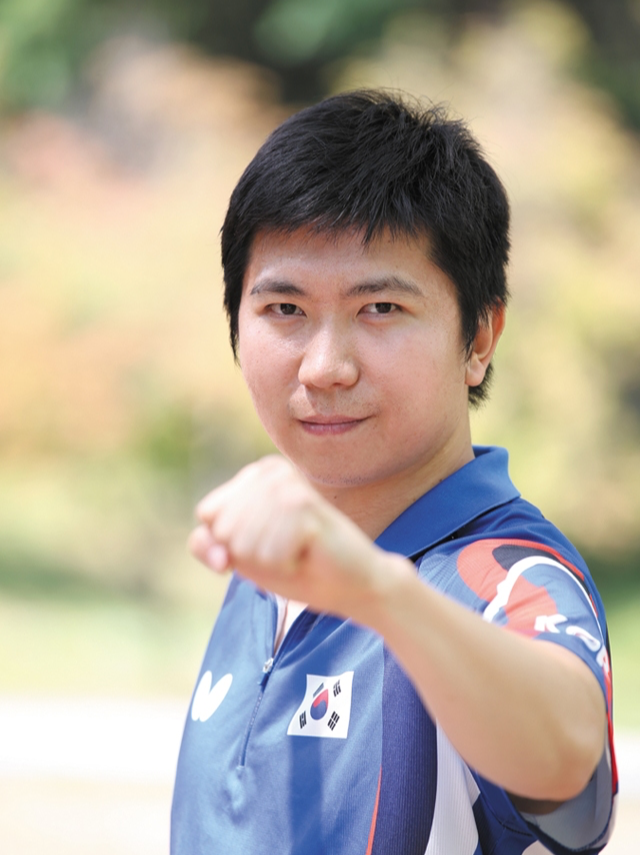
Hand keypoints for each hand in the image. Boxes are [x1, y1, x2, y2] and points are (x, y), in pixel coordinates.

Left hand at [189, 455, 409, 620]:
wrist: (352, 582)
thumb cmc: (297, 566)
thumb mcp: (242, 556)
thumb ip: (209, 545)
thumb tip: (218, 553)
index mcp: (255, 474)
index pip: (207, 515)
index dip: (227, 544)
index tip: (261, 546)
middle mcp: (270, 471)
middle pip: (223, 529)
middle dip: (249, 554)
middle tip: (284, 550)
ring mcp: (288, 485)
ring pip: (243, 543)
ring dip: (270, 560)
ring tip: (297, 551)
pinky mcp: (305, 506)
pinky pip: (268, 553)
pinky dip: (286, 564)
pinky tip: (309, 553)